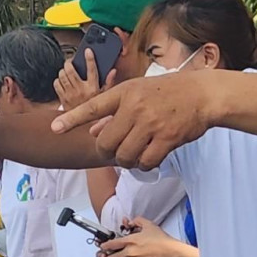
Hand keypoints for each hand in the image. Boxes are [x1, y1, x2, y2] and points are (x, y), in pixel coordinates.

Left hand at [51, 69, 221, 170]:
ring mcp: (150, 124)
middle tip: (115, 151)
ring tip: (134, 153)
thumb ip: (113, 112)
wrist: (202, 94)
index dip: (72, 119)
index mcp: (124, 93)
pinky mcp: (167, 138)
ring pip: (124, 156)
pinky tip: (149, 157)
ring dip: (126, 160)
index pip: (92, 107)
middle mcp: (135, 108)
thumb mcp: (137, 93)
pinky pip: (146, 162)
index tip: (54, 128)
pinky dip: (144, 164)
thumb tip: (92, 131)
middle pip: (106, 143)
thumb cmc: (167, 92)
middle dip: (107, 152)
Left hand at [53, 50, 113, 111]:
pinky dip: (58, 80)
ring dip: (63, 70)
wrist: (85, 126)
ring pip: (62, 76)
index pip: (92, 70)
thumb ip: (109, 83)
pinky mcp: (63, 99)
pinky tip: (62, 81)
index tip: (88, 51)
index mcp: (93, 88)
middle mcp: (81, 91)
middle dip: (69, 62)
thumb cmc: (97, 111)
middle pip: (71, 70)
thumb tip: (113, 71)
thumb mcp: (106, 97)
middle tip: (71, 62)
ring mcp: (70, 95)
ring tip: (66, 70)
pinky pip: (56, 84)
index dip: (90, 58)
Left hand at [95, 217, 180, 256]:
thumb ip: (136, 221)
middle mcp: (129, 254)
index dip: (103, 246)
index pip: (109, 245)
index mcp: (129, 241)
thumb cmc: (162, 240)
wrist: (172, 253)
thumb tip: (129, 222)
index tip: (103, 246)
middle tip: (107, 256)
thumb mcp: (148, 225)